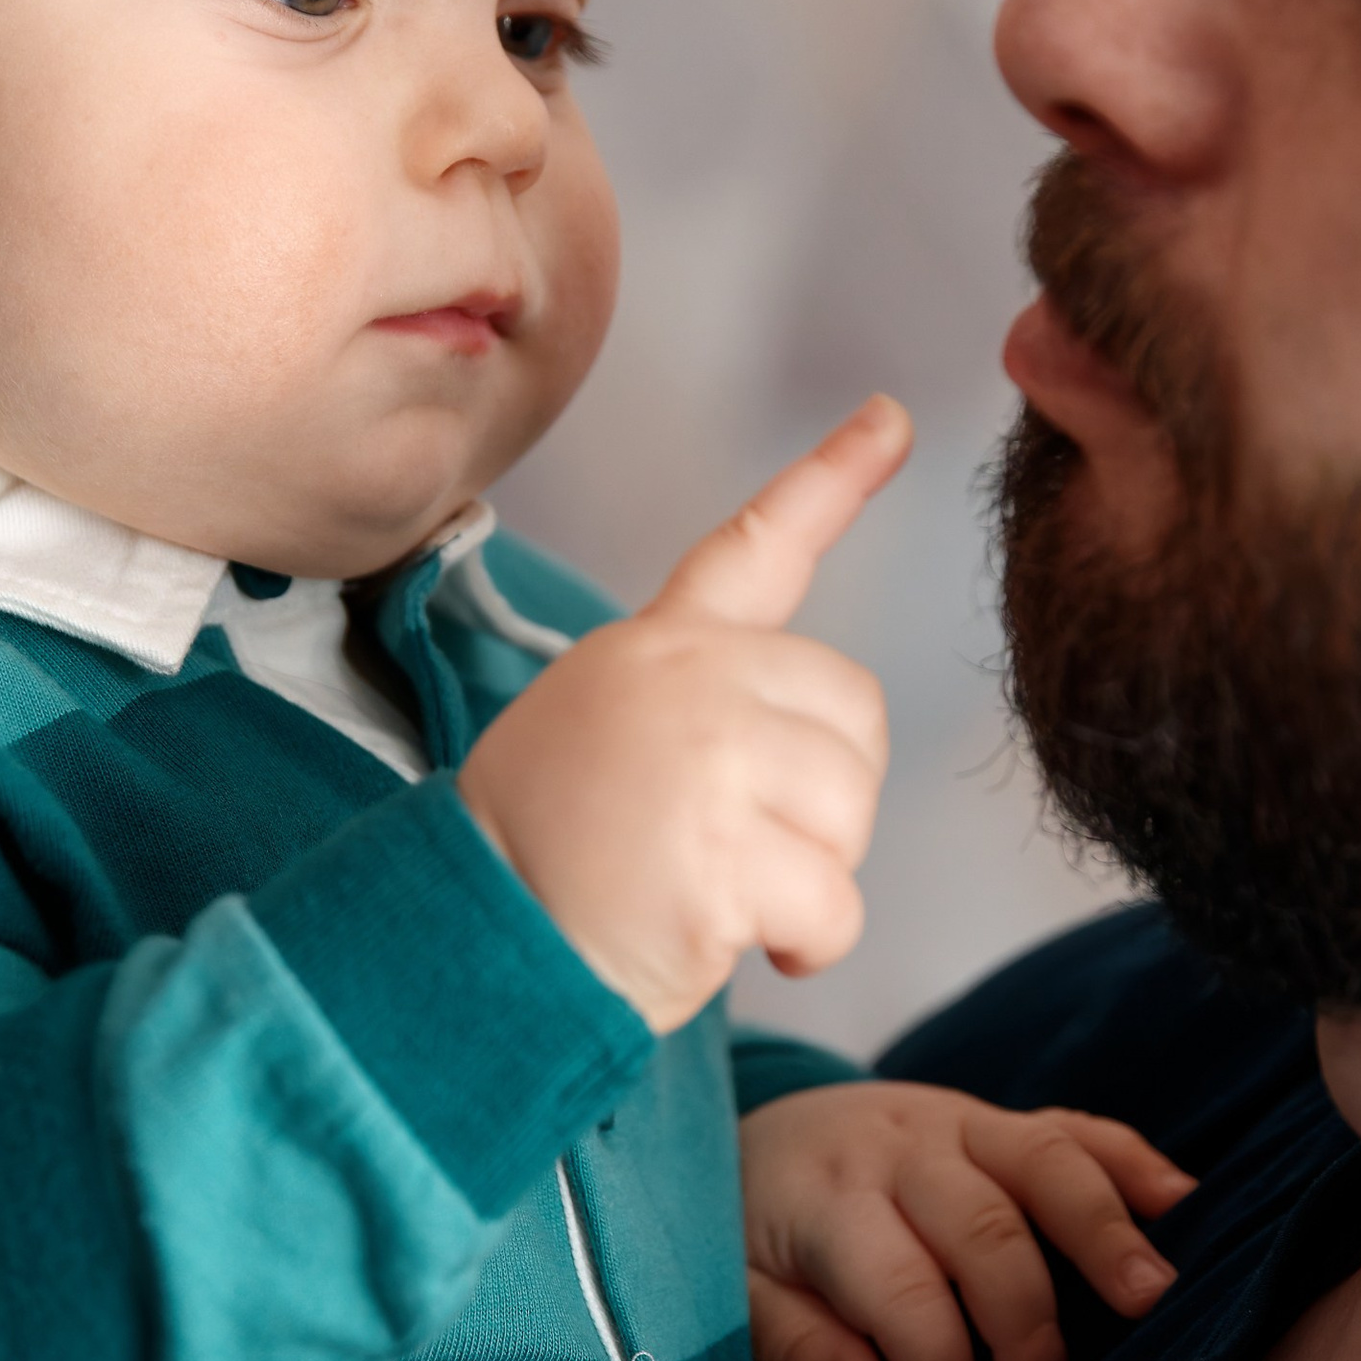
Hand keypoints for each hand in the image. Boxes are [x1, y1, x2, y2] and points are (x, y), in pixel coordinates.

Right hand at [458, 396, 912, 1035]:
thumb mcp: (599, 732)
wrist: (470, 945)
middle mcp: (686, 680)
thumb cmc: (544, 858)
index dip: (836, 476)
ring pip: (853, 813)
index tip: (891, 416)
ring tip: (713, 892)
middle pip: (854, 717)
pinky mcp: (720, 855)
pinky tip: (735, 945)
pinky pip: (834, 905)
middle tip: (731, 844)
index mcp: (656, 646)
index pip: (757, 546)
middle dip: (823, 800)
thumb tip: (812, 740)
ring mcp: (705, 761)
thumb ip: (701, 703)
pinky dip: (806, 944)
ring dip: (811, 877)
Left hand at [740, 1081, 1197, 1360]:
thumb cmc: (750, 1237)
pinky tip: (1181, 1203)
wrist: (751, 1134)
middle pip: (983, 1223)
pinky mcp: (997, 1117)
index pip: (899, 1284)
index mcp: (827, 1197)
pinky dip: (1131, 1162)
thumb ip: (794, 1350)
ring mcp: (957, 1121)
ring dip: (1103, 1228)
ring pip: (1043, 1160)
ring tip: (1152, 1298)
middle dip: (1024, 1318)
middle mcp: (900, 1147)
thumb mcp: (731, 1298)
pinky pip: (1075, 1126)